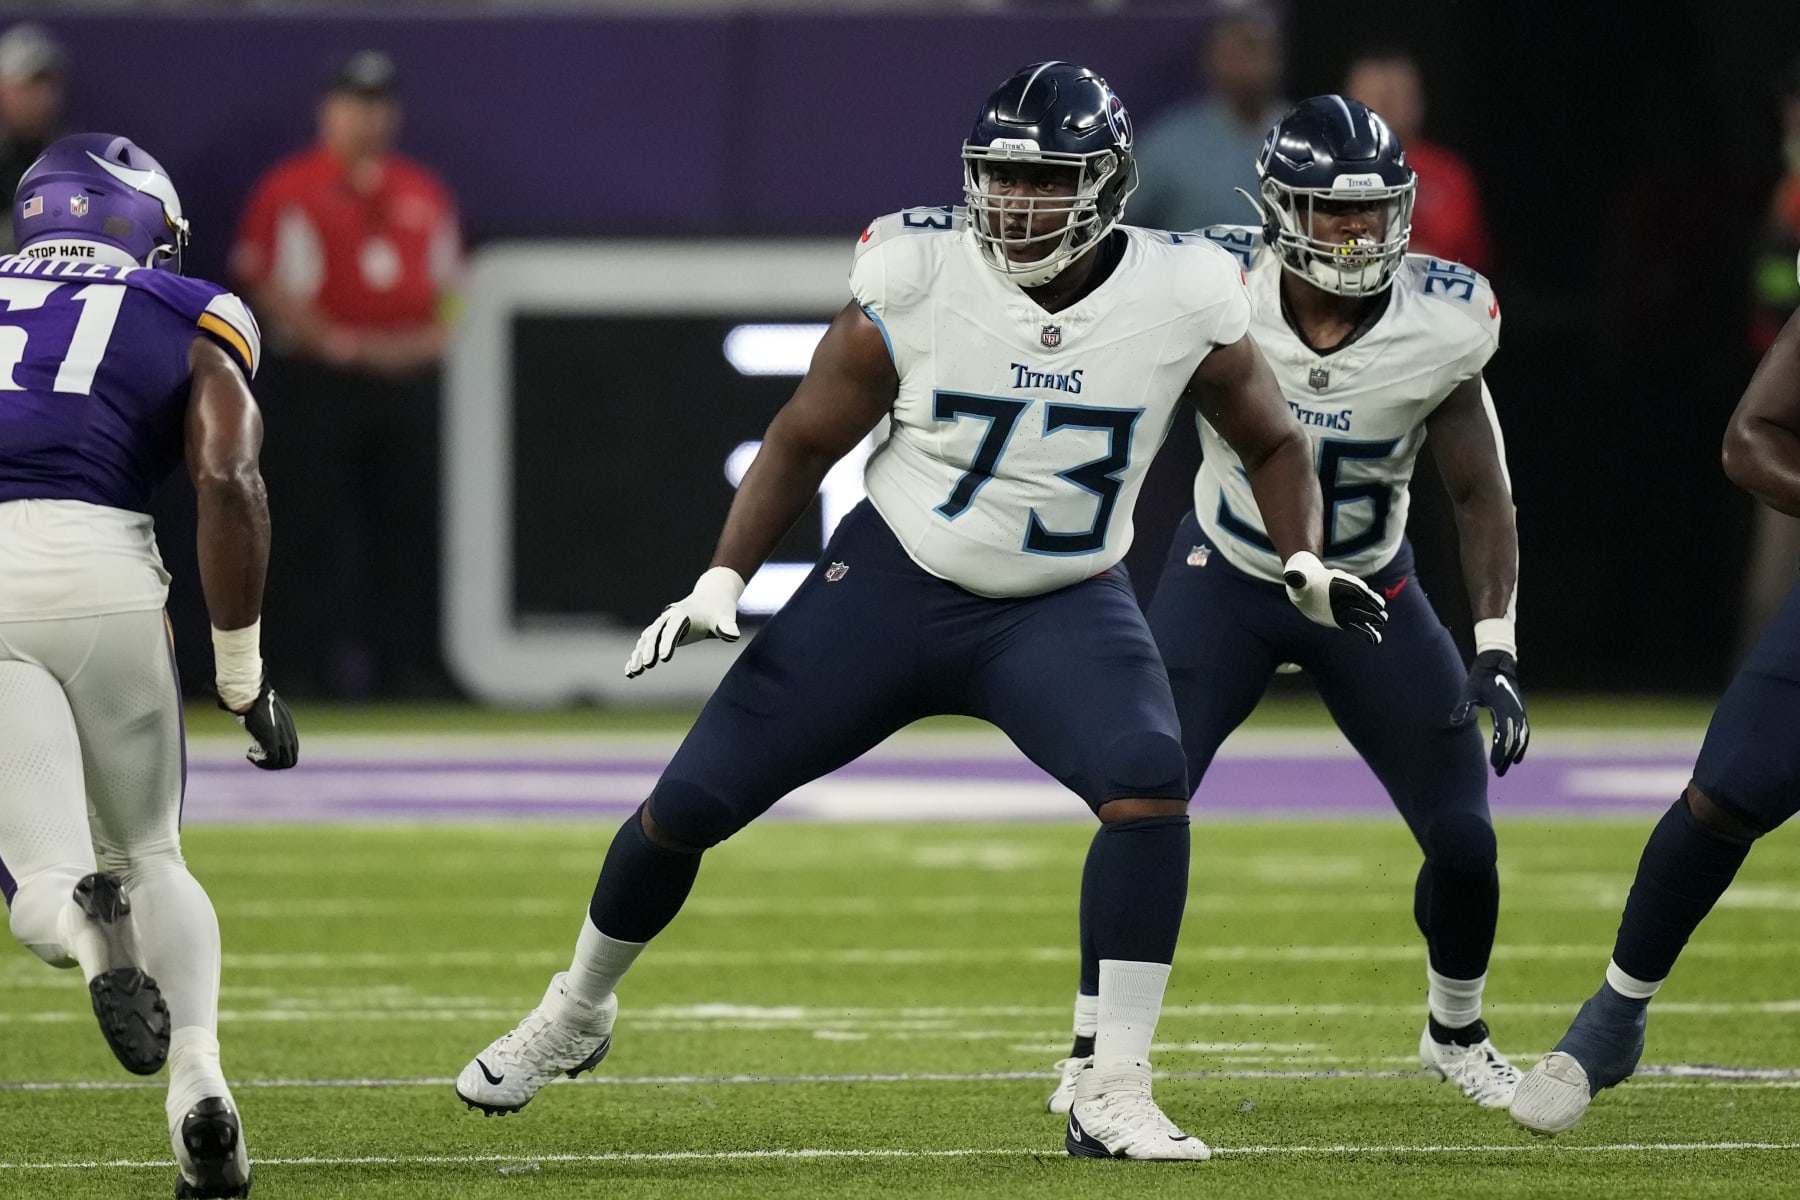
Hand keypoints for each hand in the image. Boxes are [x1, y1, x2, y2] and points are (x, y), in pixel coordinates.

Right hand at [217, 679, 297, 769]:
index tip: (264, 752)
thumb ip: (265, 716)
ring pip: (283, 763)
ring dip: (267, 765)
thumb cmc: (254, 699)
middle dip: (275, 764)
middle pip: (291, 760)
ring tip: (252, 755)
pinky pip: (272, 760)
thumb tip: (247, 715)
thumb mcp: (266, 709)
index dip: (280, 756)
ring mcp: (282, 738)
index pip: (293, 749)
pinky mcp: (272, 740)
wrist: (251, 697)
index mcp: (289, 727)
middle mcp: (289, 733)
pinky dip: (260, 762)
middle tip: (259, 758)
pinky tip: (248, 754)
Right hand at [625, 566, 746, 677]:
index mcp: (683, 613)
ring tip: (633, 673)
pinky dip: (637, 657)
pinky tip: (630, 672)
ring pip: (646, 641)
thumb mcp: (724, 617)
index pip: (673, 628)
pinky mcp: (660, 633)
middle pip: (655, 634)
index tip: (663, 658)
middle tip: (646, 666)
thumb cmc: (718, 610)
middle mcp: (668, 618)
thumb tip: (733, 635)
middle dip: (649, 650)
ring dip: (638, 655)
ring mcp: (662, 625)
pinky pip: (645, 645)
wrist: (710, 599)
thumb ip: (726, 626)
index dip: (668, 642)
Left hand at [1282, 551, 1387, 643]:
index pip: (1350, 586)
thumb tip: (1292, 576)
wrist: (1305, 584)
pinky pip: (1356, 625)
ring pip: (1362, 612)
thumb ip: (1297, 579)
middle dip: (1370, 607)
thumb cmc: (1302, 580)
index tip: (1366, 595)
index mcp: (1336, 582)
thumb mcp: (1297, 578)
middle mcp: (1344, 594)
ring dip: (1372, 618)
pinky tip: (1376, 640)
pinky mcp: (1343, 617)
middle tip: (1381, 615)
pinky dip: (1366, 631)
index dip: (1358, 591)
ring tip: (1382, 623)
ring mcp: (1346, 605)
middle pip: (1360, 600)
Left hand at [1450, 650, 1528, 775]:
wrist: (1498, 665)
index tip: (1493, 764)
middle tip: (1498, 772)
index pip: (1503, 736)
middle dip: (1506, 758)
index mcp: (1503, 709)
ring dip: (1514, 754)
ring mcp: (1520, 713)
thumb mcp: (1469, 691)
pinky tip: (1516, 757)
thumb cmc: (1480, 679)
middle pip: (1514, 741)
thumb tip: (1452, 721)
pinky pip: (1524, 733)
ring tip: (1505, 768)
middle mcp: (1515, 713)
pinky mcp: (1521, 713)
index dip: (1499, 751)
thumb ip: (1463, 707)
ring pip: (1521, 739)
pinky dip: (1522, 746)